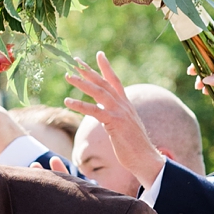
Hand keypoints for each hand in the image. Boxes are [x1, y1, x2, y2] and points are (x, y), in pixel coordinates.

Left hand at [63, 50, 162, 183]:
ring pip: (99, 92)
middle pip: (104, 82)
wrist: (145, 159)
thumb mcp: (124, 128)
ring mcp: (120, 112)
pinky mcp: (115, 123)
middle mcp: (124, 105)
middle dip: (89, 70)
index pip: (115, 81)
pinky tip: (67, 101)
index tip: (99, 54)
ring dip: (82, 83)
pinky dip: (80, 105)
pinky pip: (95, 111)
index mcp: (126, 104)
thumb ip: (115, 117)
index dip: (106, 67)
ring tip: (68, 76)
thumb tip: (106, 116)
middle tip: (74, 61)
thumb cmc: (134, 147)